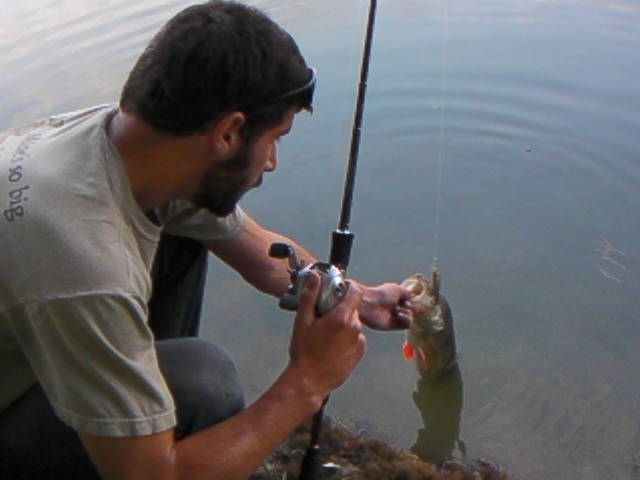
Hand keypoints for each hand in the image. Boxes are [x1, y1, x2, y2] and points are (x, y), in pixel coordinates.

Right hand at [288, 272, 365, 397]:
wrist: (310, 381)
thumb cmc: (304, 352)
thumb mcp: (302, 321)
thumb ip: (310, 296)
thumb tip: (314, 276)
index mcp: (341, 317)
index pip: (354, 292)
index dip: (347, 289)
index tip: (337, 291)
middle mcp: (355, 328)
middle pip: (352, 309)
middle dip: (340, 309)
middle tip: (324, 319)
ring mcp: (360, 341)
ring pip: (353, 324)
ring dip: (344, 325)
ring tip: (326, 337)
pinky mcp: (360, 353)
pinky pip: (356, 338)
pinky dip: (347, 338)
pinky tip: (333, 347)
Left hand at [356, 282, 414, 330]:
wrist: (367, 304)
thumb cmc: (381, 294)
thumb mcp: (396, 289)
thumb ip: (407, 293)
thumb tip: (413, 297)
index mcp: (396, 298)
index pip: (410, 301)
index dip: (412, 300)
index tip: (407, 298)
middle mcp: (396, 307)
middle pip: (413, 310)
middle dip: (412, 306)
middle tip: (405, 304)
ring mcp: (395, 317)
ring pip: (411, 317)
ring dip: (407, 313)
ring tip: (397, 311)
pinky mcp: (393, 325)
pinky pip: (407, 325)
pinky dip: (406, 320)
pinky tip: (399, 315)